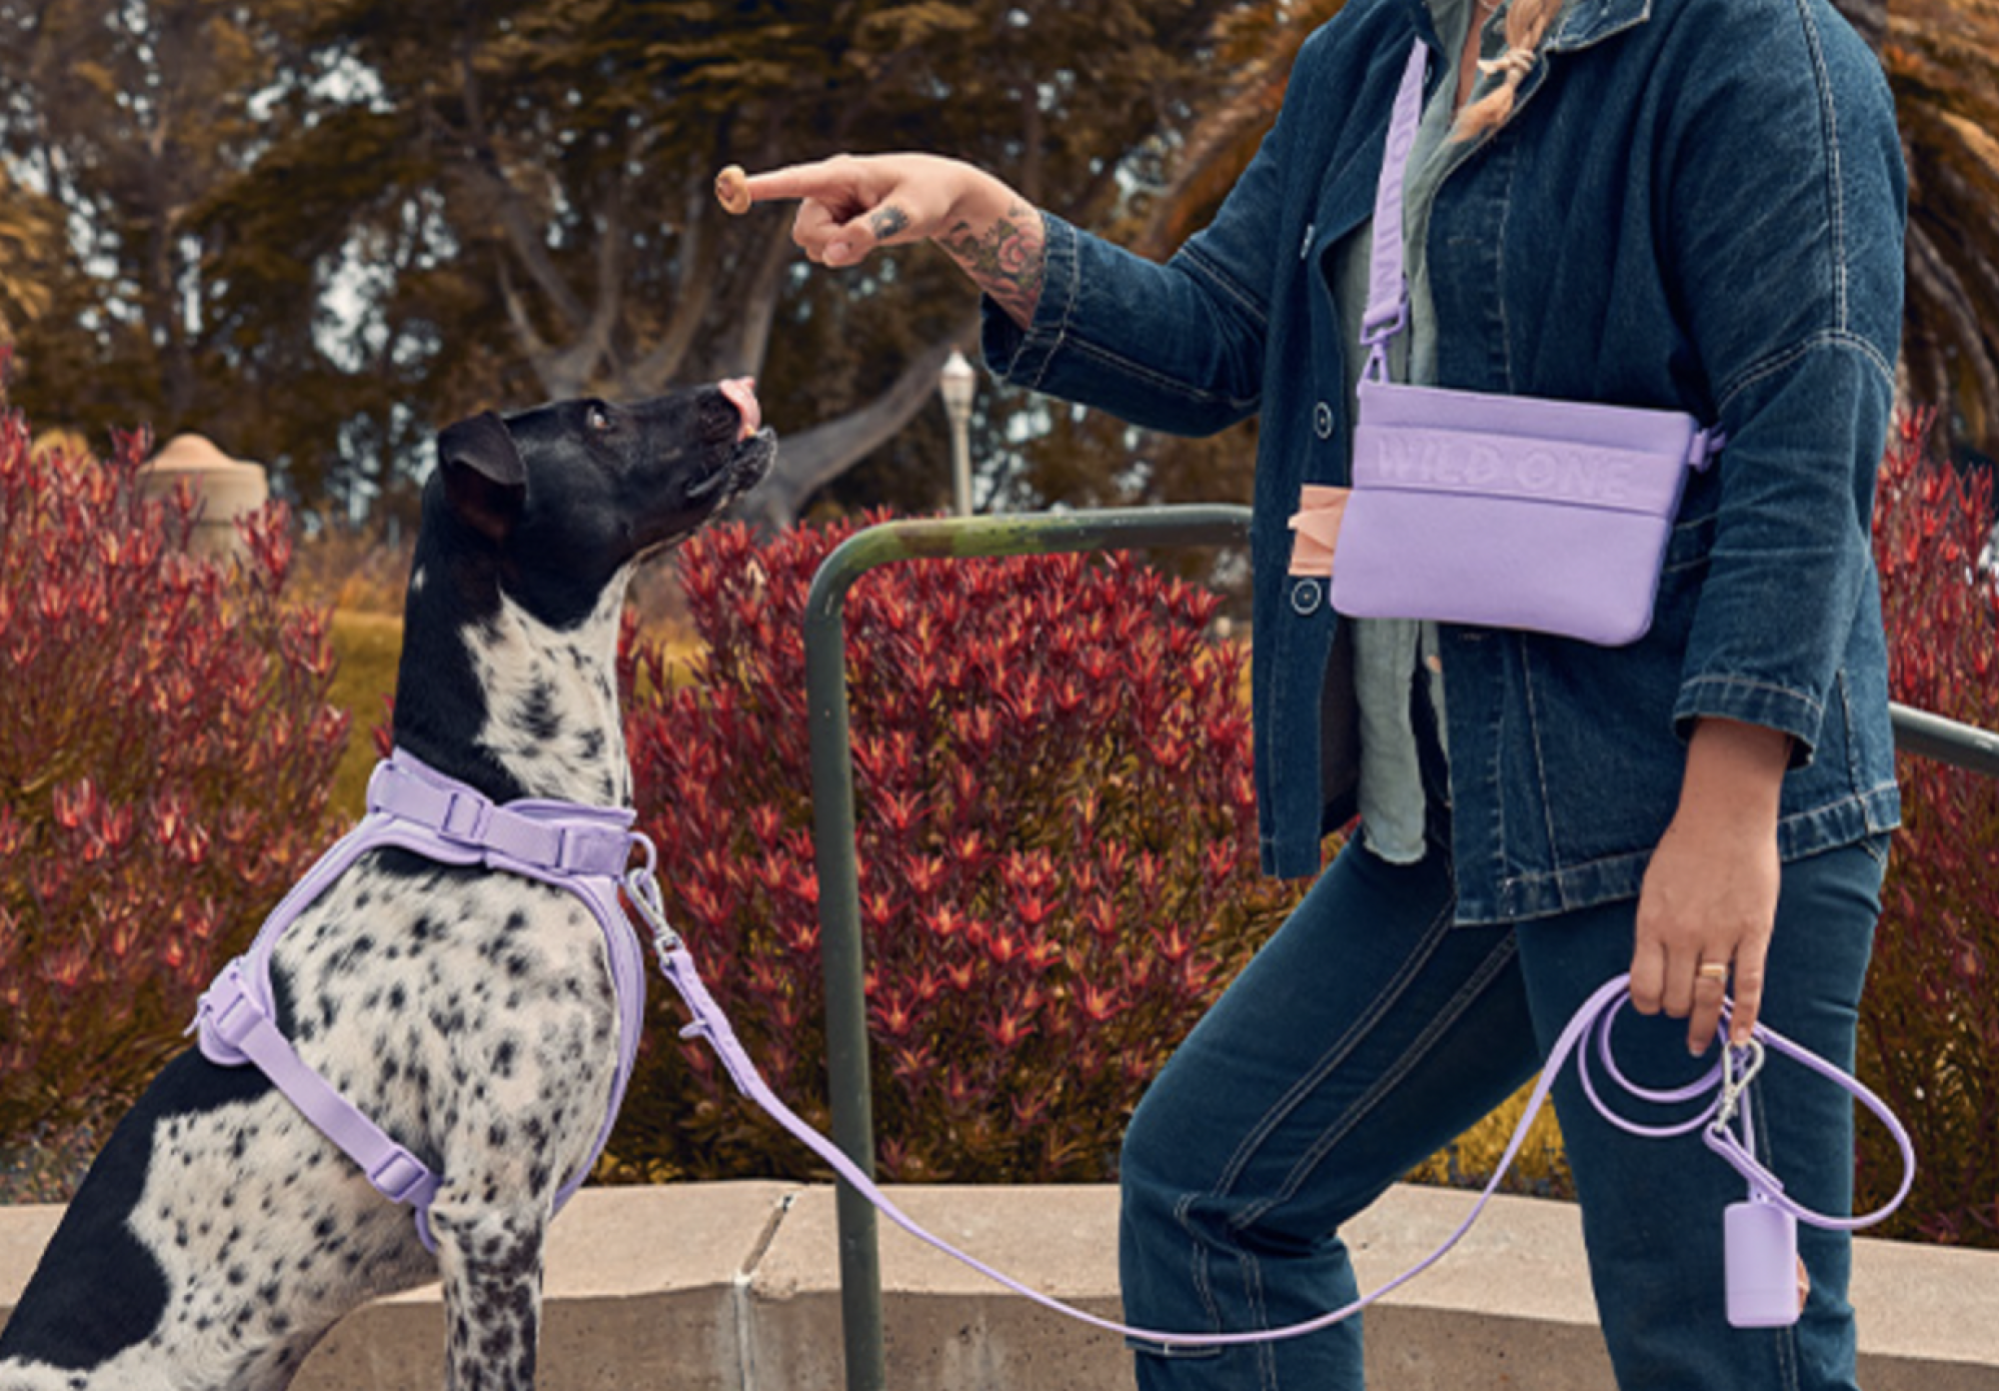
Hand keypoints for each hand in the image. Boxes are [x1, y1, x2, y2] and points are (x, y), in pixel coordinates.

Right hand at [734, 153, 985, 266]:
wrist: (942, 194)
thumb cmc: (927, 195)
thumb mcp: (909, 216)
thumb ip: (871, 233)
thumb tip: (833, 255)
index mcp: (841, 173)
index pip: (794, 179)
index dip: (762, 186)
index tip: (728, 186)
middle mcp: (827, 188)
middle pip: (804, 231)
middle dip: (831, 246)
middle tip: (867, 242)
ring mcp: (828, 206)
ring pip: (809, 244)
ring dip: (838, 252)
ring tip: (872, 236)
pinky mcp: (833, 222)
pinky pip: (822, 251)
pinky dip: (842, 255)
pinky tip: (865, 242)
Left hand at [1628, 718, 1789, 1052]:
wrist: (1725, 820)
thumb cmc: (1684, 851)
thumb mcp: (1653, 889)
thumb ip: (1653, 929)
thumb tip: (1651, 968)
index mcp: (1652, 925)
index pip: (1643, 986)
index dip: (1647, 1003)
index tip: (1653, 1005)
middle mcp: (1683, 936)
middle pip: (1676, 998)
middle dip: (1676, 1012)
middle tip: (1681, 1016)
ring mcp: (1721, 937)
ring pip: (1709, 998)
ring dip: (1704, 1027)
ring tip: (1702, 1045)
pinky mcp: (1755, 934)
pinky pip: (1750, 985)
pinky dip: (1747, 1017)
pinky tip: (1741, 1039)